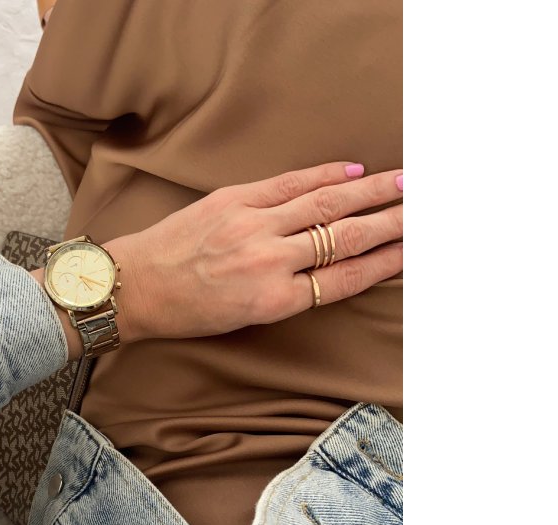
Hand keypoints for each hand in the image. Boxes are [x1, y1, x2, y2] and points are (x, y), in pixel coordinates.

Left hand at [105, 162, 402, 343]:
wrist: (132, 287)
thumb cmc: (185, 312)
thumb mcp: (243, 319)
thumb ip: (288, 294)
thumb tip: (331, 266)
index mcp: (272, 302)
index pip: (345, 278)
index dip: (385, 263)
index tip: (414, 251)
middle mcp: (267, 263)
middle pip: (344, 239)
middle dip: (391, 224)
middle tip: (426, 211)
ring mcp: (250, 226)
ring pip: (325, 205)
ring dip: (371, 192)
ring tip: (404, 183)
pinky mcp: (232, 200)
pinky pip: (289, 183)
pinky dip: (324, 175)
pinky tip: (354, 172)